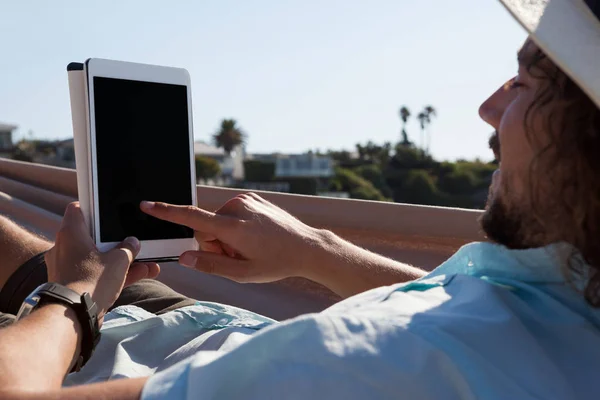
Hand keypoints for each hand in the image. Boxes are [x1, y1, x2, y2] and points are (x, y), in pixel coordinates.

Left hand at [45, 202, 159, 314]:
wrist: (74, 316)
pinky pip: (97, 274)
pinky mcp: (73, 285)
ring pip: (99, 258)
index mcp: (71, 233)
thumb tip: (133, 242)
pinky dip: (115, 274)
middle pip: (93, 237)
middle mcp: (65, 248)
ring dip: (121, 260)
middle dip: (117, 241)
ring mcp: (68, 268)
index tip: (109, 212)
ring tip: (146, 263)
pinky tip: (141, 275)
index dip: (93, 207)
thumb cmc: (92, 281)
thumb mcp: (119, 260)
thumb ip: (129, 248)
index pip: (77, 209)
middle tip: (133, 241)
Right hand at [140, 193, 328, 282]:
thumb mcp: (243, 274)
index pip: (191, 217)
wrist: (307, 246)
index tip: (147, 204)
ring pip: (219, 221)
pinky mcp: (252, 197)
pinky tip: (255, 236)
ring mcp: (246, 200)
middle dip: (214, 244)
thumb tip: (184, 258)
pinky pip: (232, 213)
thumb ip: (210, 265)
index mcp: (233, 227)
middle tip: (238, 256)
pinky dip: (237, 226)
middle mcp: (237, 208)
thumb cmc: (277, 263)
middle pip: (206, 227)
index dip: (166, 212)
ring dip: (227, 236)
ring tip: (250, 246)